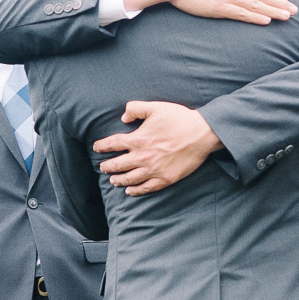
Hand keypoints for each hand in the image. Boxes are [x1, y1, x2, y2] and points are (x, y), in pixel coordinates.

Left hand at [94, 101, 223, 195]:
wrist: (201, 134)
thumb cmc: (179, 118)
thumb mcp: (155, 107)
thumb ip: (135, 108)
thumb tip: (123, 118)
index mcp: (138, 139)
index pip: (113, 144)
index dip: (101, 146)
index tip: (96, 148)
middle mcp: (143, 156)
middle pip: (117, 165)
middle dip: (107, 166)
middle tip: (102, 167)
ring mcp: (153, 170)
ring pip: (129, 179)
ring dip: (118, 180)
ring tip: (112, 180)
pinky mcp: (165, 179)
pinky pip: (146, 188)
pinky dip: (136, 191)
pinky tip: (130, 191)